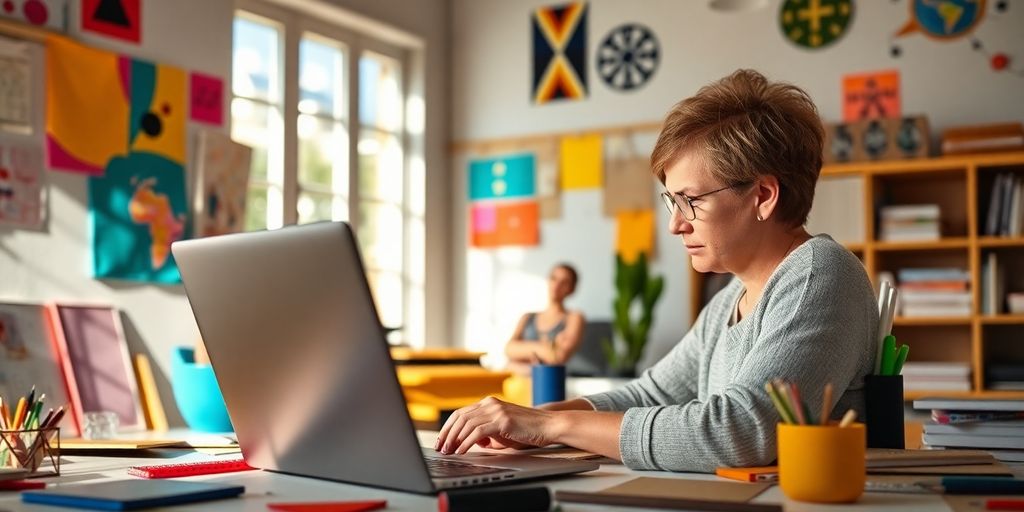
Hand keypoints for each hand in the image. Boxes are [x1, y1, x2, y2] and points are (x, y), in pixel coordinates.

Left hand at [434, 396, 558, 454]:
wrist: (548, 425)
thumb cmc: (527, 430)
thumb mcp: (501, 431)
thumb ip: (485, 434)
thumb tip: (470, 441)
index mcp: (488, 403)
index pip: (461, 413)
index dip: (448, 427)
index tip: (441, 440)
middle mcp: (490, 404)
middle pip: (460, 417)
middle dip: (447, 433)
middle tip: (441, 447)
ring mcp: (496, 410)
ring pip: (466, 423)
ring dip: (455, 439)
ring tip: (449, 451)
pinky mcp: (502, 420)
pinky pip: (478, 431)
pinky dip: (467, 442)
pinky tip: (462, 450)